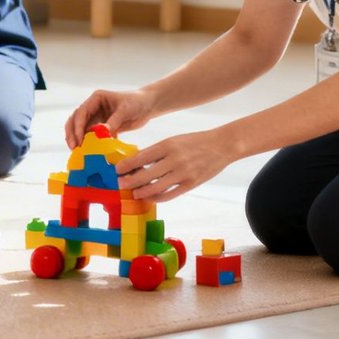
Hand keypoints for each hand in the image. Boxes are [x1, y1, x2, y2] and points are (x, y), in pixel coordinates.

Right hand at [65, 88, 156, 146]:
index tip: (78, 140)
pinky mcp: (102, 126)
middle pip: (76, 120)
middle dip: (72, 133)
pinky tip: (89, 153)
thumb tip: (101, 134)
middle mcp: (93, 107)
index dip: (77, 126)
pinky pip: (92, 135)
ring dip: (78, 139)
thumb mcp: (125, 110)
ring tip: (77, 151)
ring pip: (82, 129)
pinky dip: (90, 143)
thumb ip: (113, 121)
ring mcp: (97, 117)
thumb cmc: (137, 102)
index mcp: (96, 98)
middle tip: (73, 148)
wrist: (148, 106)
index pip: (81, 112)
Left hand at [115, 129, 238, 202]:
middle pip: (146, 174)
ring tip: (134, 193)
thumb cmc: (194, 141)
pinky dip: (158, 197)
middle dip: (130, 181)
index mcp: (168, 145)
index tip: (117, 169)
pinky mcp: (191, 183)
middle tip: (120, 184)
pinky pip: (170, 194)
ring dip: (142, 192)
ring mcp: (183, 173)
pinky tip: (150, 197)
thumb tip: (137, 162)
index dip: (127, 165)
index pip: (142, 157)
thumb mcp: (173, 140)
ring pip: (157, 187)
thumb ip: (156, 151)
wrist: (221, 145)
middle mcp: (174, 159)